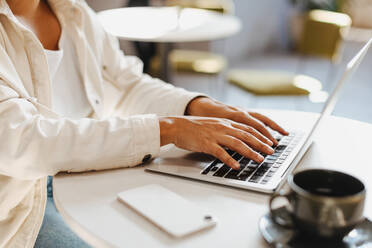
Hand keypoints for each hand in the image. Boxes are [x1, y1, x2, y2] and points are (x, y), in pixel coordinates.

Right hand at [159, 116, 274, 169]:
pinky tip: (236, 166)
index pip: (248, 128)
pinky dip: (230, 160)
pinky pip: (221, 153)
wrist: (177, 126)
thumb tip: (238, 139)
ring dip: (250, 152)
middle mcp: (223, 127)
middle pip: (247, 135)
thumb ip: (226, 131)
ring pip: (237, 143)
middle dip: (261, 144)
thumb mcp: (213, 125)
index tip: (270, 143)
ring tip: (259, 159)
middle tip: (271, 152)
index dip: (261, 136)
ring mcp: (215, 135)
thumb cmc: (193, 127)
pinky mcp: (207, 144)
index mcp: (226, 123)